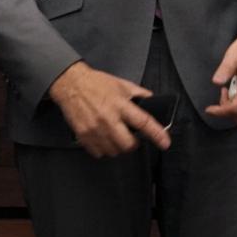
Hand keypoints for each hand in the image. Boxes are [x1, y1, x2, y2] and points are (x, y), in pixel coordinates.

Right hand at [47, 61, 171, 157]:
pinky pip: (98, 153)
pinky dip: (104, 149)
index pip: (143, 122)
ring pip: (114, 151)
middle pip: (128, 144)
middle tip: (132, 138)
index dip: (157, 134)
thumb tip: (152, 100)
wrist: (71, 85)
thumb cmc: (97, 83)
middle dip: (133, 144)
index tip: (165, 143)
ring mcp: (95, 129)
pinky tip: (104, 138)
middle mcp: (108, 118)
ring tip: (116, 136)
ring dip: (119, 148)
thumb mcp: (122, 84)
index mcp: (120, 104)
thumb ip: (139, 94)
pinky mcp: (83, 136)